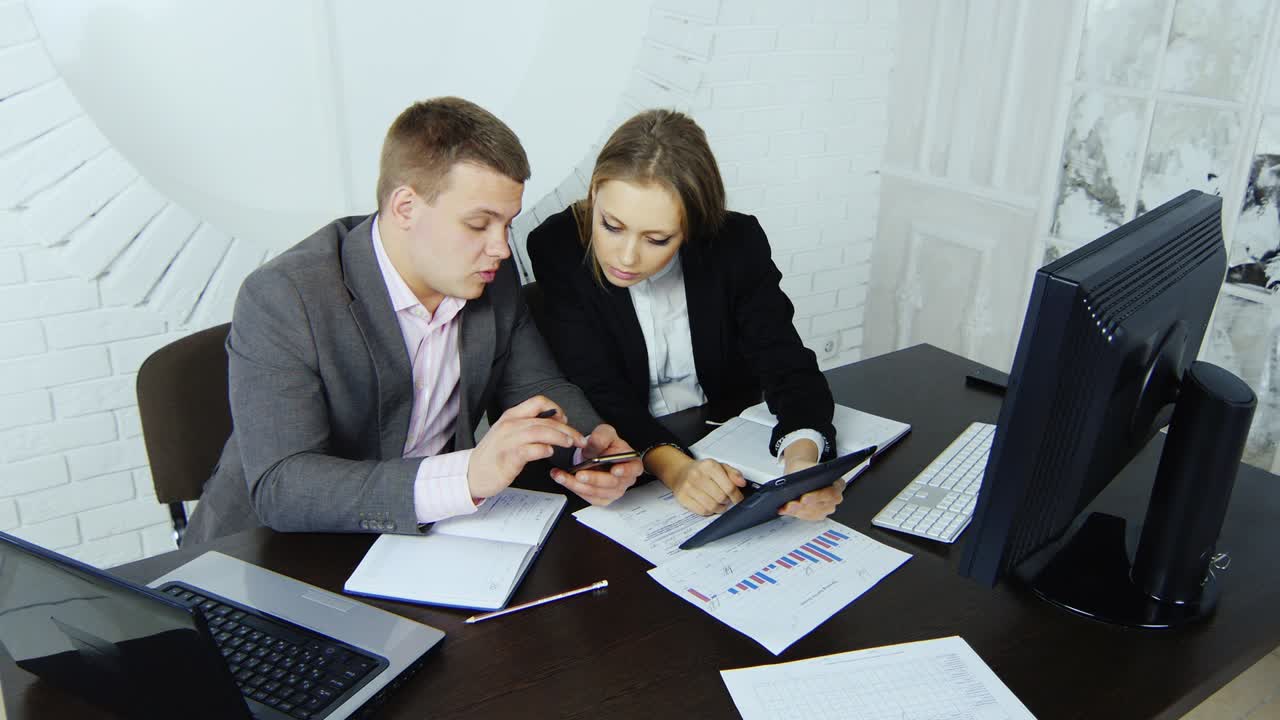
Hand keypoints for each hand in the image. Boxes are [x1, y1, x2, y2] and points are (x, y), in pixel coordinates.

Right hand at [467, 396, 585, 499]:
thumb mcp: (509, 433)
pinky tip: (549, 452)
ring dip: (559, 437)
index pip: (538, 401)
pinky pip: (529, 450)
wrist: (470, 473)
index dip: (556, 409)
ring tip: (570, 444)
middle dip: (567, 429)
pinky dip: (542, 450)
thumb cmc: (493, 455)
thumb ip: (528, 427)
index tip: (566, 421)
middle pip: (545, 420)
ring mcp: (508, 441)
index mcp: (511, 416)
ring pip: (540, 431)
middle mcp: (510, 425)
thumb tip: (554, 426)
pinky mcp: (507, 458)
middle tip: (579, 439)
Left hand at [550, 424, 640, 505]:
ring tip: (563, 476)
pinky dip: (574, 489)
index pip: (633, 469)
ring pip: (597, 493)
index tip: (615, 471)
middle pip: (612, 484)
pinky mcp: (600, 497)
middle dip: (594, 479)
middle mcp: (624, 480)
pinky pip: (588, 497)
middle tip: (580, 474)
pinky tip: (564, 480)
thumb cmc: (607, 445)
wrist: (598, 454)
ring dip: (578, 485)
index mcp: (631, 463)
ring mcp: (613, 491)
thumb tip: (593, 448)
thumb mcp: (605, 433)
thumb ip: (601, 438)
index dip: (625, 471)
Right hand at [665, 458, 746, 515]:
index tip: (738, 499)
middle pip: (721, 497)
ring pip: (712, 506)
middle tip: (727, 499)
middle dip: (727, 501)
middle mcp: (697, 475)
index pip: (729, 486)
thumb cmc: (703, 471)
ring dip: (719, 508)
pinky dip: (709, 511)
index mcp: (709, 466)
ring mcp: (688, 487)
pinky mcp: (682, 497)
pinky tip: (709, 504)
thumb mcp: (720, 467)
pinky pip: (702, 511)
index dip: (737, 496)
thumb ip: (733, 473)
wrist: (681, 472)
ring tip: (719, 502)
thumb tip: (742, 483)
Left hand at [777, 456, 845, 519]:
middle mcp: (834, 499)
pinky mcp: (816, 514)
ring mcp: (826, 508)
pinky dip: (794, 512)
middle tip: (792, 504)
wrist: (800, 471)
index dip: (817, 497)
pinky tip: (785, 509)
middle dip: (805, 506)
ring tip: (786, 507)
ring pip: (812, 513)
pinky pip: (805, 516)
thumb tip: (803, 480)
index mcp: (838, 484)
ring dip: (798, 511)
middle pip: (821, 506)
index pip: (831, 494)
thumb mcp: (807, 464)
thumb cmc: (806, 468)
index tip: (804, 498)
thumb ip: (809, 471)